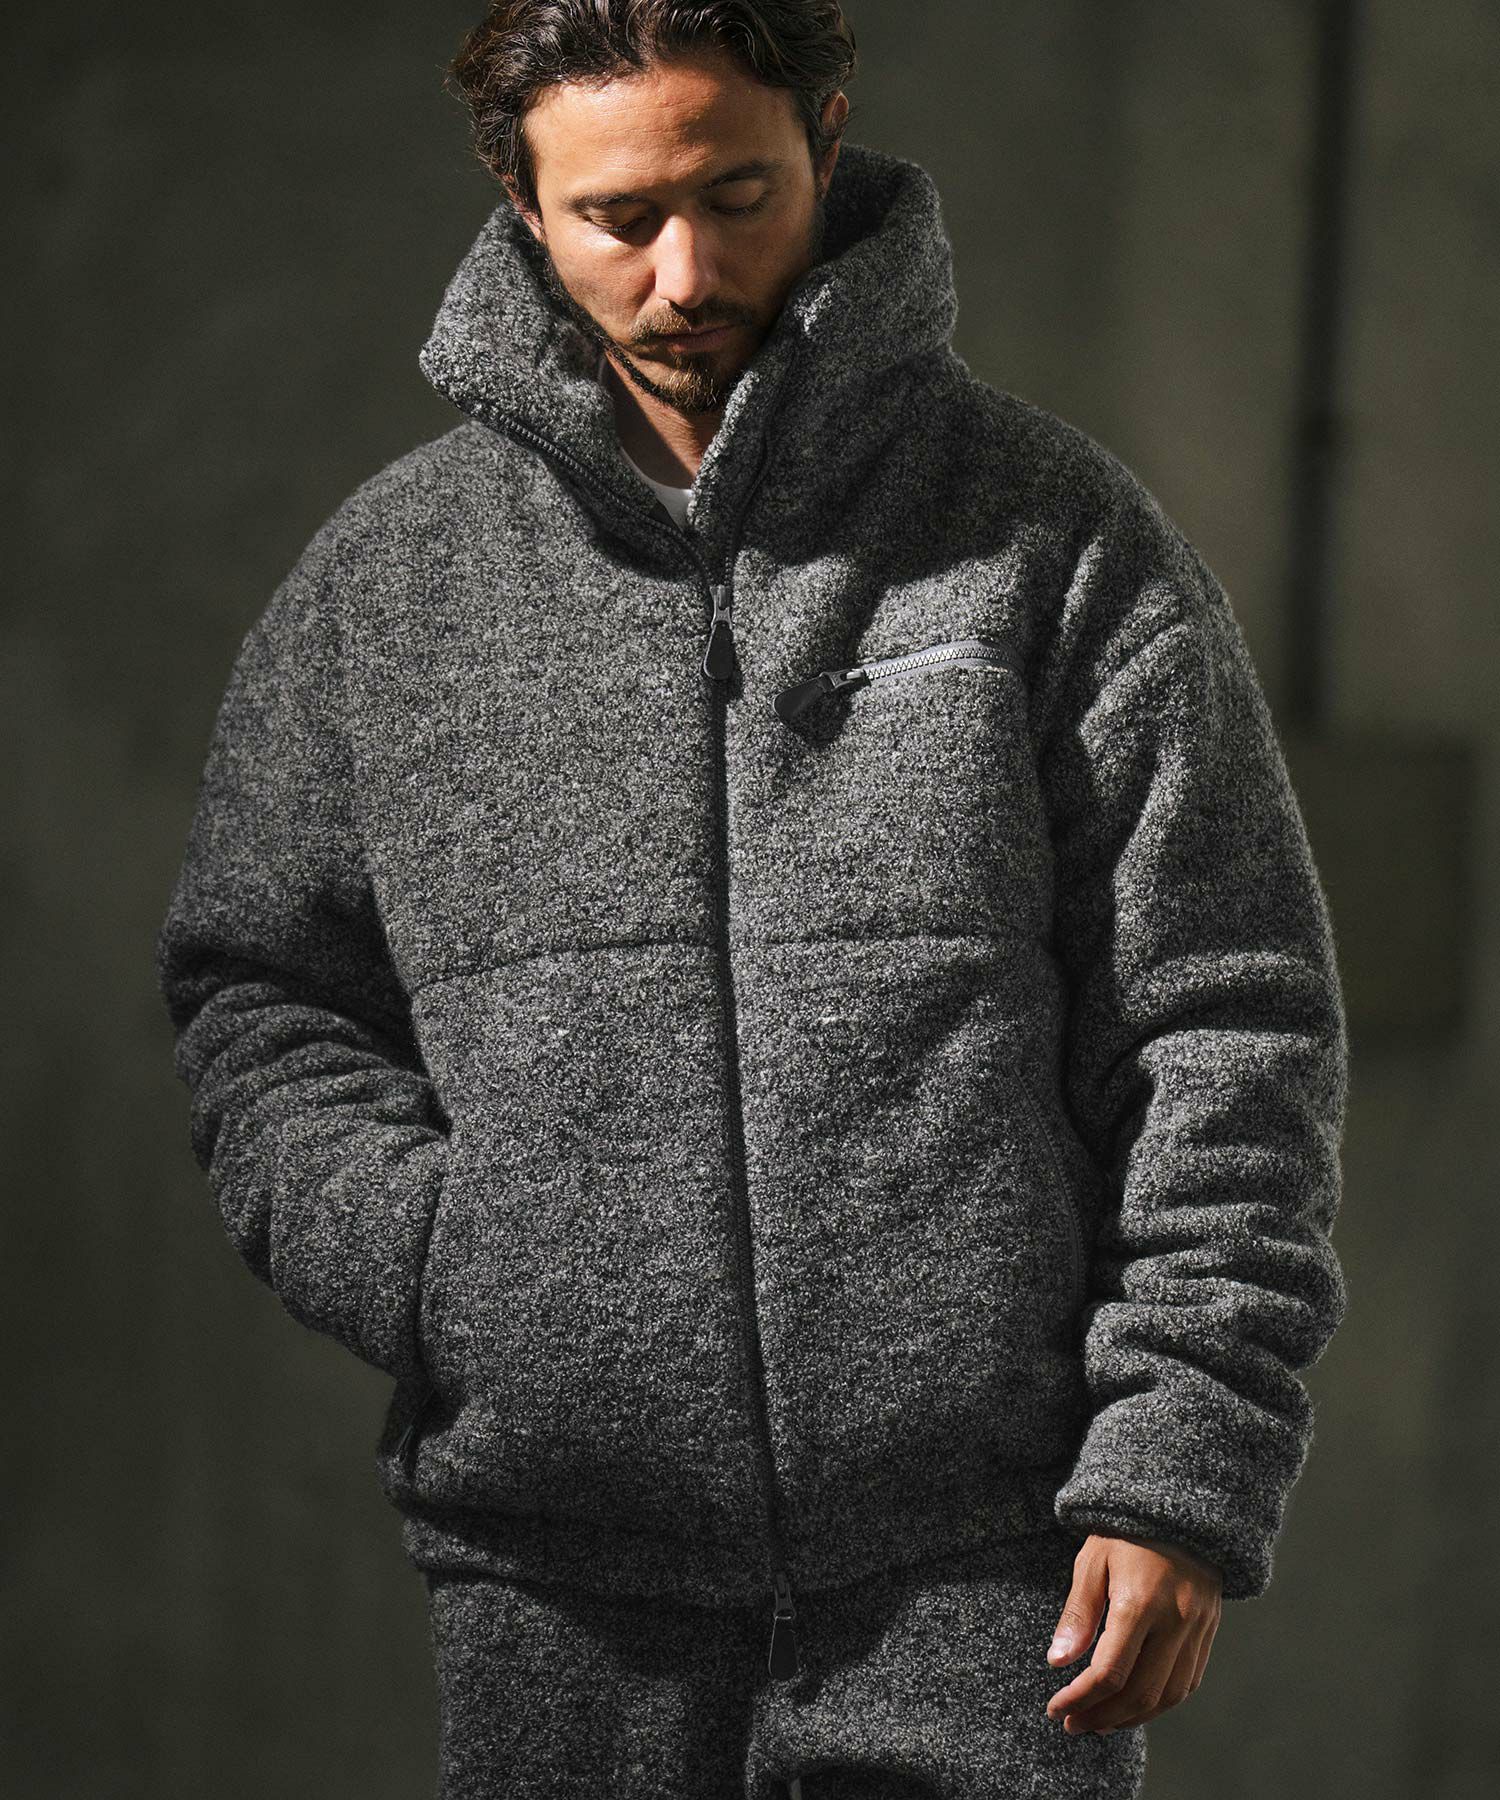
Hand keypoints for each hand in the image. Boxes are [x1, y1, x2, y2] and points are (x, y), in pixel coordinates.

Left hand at [1044, 1532, 1222, 1733]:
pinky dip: (1159, 1703)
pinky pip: (1187, 1683)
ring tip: (1098, 1722)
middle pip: (1139, 1693)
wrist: (1182, 1511)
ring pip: (1167, 1696)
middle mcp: (1174, 1621)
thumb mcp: (1092, 1560)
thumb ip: (1078, 1613)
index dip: (1080, 1698)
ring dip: (1131, 1718)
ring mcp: (1196, 1629)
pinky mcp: (1208, 1632)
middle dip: (1101, 1717)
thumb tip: (1057, 1662)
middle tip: (1072, 1723)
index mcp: (1139, 1602)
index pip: (1110, 1672)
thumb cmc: (1127, 1532)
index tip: (1055, 1707)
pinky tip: (1133, 1705)